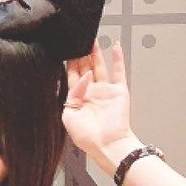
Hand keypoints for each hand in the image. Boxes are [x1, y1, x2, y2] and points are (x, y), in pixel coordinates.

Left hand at [62, 39, 138, 164]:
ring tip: (92, 40)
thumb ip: (72, 93)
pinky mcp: (119, 91)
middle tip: (78, 41)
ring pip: (100, 67)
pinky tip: (115, 47)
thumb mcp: (69, 115)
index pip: (72, 76)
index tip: (66, 51)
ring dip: (96, 54)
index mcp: (78, 100)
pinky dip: (118, 58)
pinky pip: (119, 71)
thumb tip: (83, 76)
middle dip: (81, 55)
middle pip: (85, 68)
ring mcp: (105, 91)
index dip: (70, 64)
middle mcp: (91, 93)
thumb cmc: (88, 137)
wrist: (108, 144)